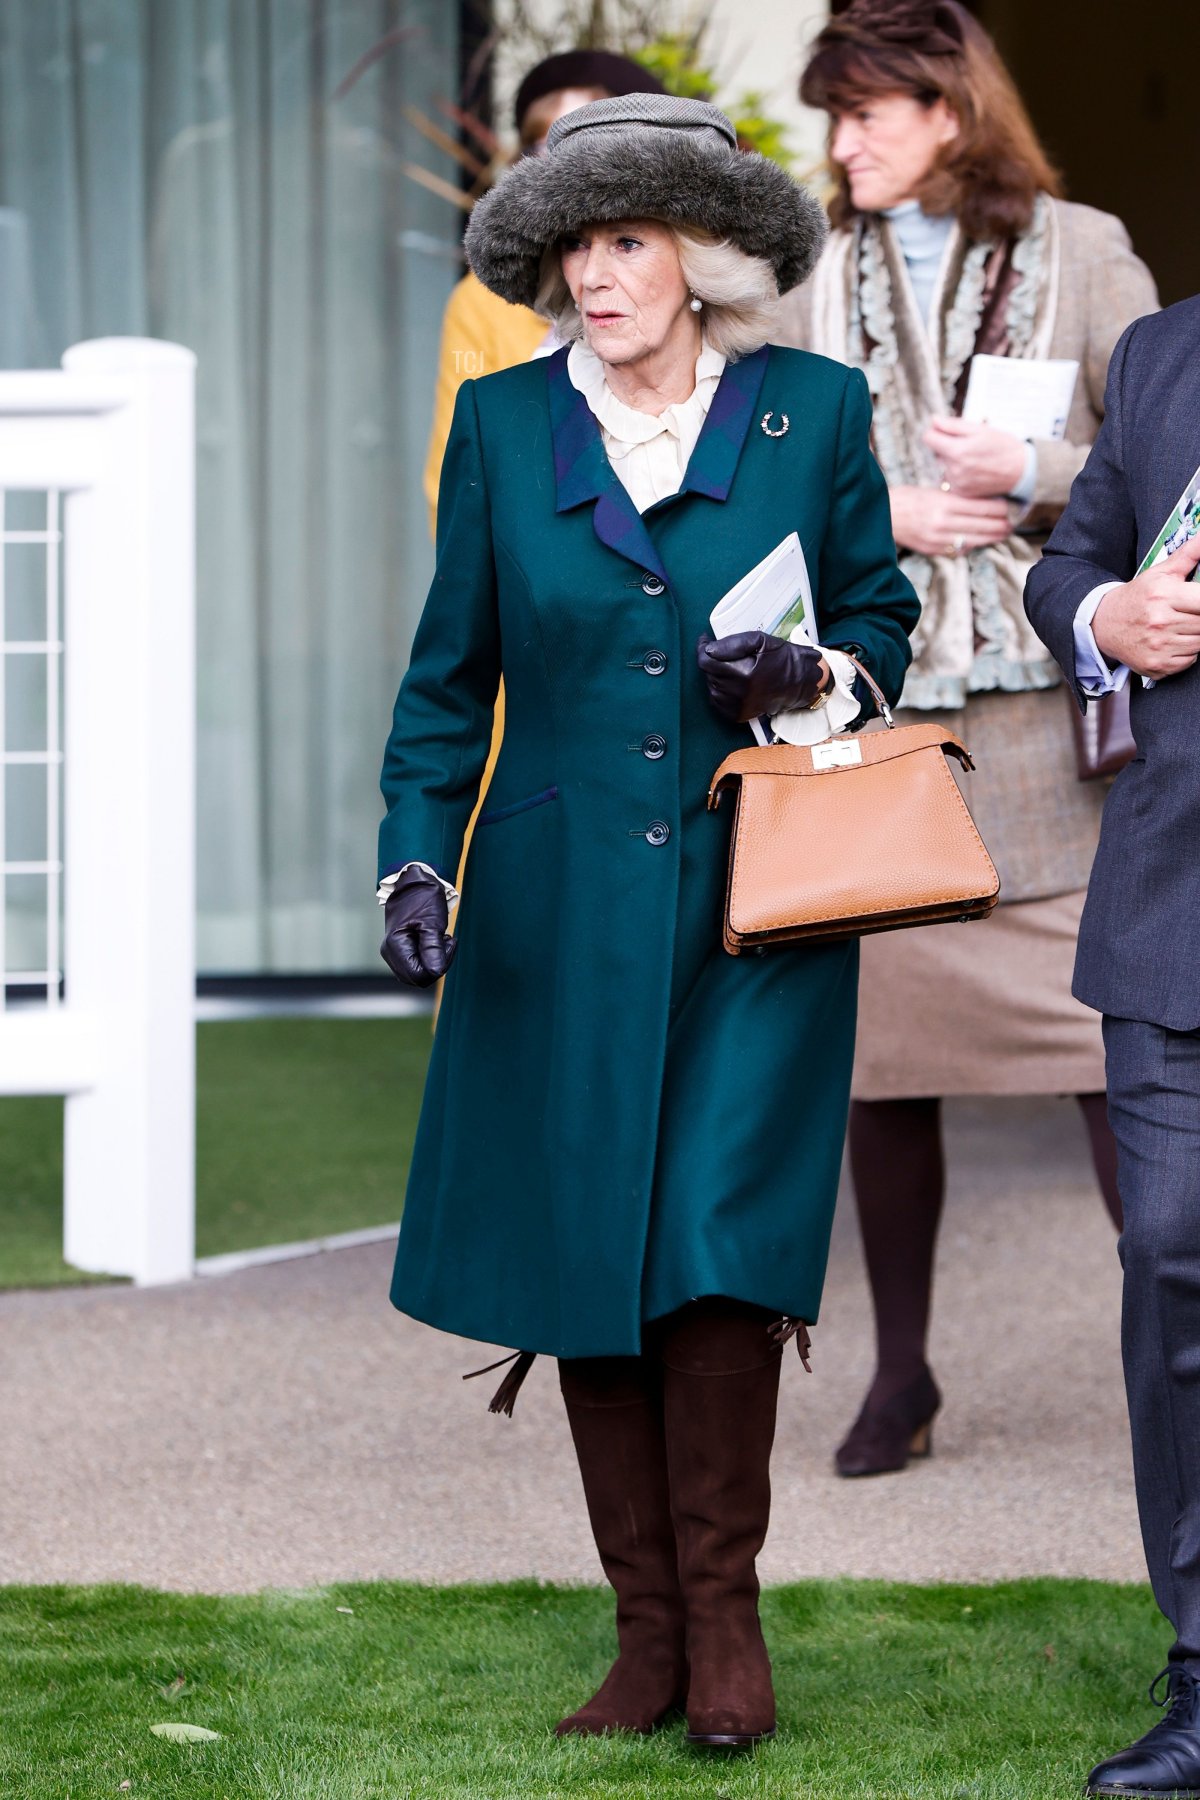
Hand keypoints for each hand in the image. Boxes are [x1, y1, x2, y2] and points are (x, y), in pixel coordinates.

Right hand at [380, 868, 456, 988]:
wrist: (414, 881)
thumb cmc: (423, 898)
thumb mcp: (432, 922)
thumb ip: (433, 949)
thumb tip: (436, 972)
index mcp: (395, 946)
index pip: (418, 975)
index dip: (437, 967)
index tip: (448, 943)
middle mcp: (390, 952)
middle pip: (417, 977)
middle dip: (436, 965)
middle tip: (447, 941)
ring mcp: (393, 952)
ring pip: (417, 973)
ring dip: (434, 961)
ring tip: (441, 939)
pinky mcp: (400, 950)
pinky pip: (416, 964)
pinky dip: (429, 958)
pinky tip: (436, 941)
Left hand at [697, 631, 830, 722]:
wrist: (801, 681)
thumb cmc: (782, 658)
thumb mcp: (761, 641)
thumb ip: (733, 643)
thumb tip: (709, 649)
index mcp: (743, 672)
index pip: (706, 662)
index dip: (702, 648)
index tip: (705, 640)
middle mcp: (739, 693)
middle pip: (709, 674)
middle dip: (712, 662)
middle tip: (724, 655)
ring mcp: (739, 706)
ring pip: (711, 688)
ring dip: (715, 677)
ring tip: (731, 669)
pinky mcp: (739, 715)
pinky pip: (717, 702)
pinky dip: (719, 692)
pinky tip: (732, 683)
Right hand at [889, 484, 1011, 557]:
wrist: (883, 516)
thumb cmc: (907, 499)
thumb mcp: (932, 492)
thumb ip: (955, 498)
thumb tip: (978, 502)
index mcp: (945, 503)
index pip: (983, 507)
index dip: (1000, 508)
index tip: (1010, 505)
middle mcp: (944, 523)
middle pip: (983, 525)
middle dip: (1001, 524)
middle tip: (1013, 522)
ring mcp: (939, 539)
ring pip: (975, 540)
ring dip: (992, 537)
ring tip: (1003, 534)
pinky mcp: (933, 550)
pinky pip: (959, 550)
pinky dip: (973, 546)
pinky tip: (981, 542)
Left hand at [924, 416, 1026, 498]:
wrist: (1021, 471)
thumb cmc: (1003, 447)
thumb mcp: (980, 429)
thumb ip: (953, 425)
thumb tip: (934, 420)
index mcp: (957, 450)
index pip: (928, 438)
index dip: (935, 431)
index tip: (944, 430)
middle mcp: (954, 469)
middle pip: (935, 452)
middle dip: (946, 446)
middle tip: (968, 445)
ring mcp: (957, 483)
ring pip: (943, 466)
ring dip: (952, 461)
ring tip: (973, 458)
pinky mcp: (961, 493)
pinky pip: (950, 479)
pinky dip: (957, 474)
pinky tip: (973, 470)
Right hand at [1092, 534, 1199, 680]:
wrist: (1104, 625)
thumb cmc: (1137, 597)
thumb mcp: (1161, 572)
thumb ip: (1189, 554)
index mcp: (1164, 596)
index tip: (1197, 600)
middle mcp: (1161, 622)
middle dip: (1199, 617)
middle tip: (1188, 612)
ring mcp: (1159, 646)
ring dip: (1196, 634)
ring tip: (1181, 625)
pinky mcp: (1158, 665)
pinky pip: (1190, 660)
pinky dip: (1188, 652)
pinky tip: (1175, 641)